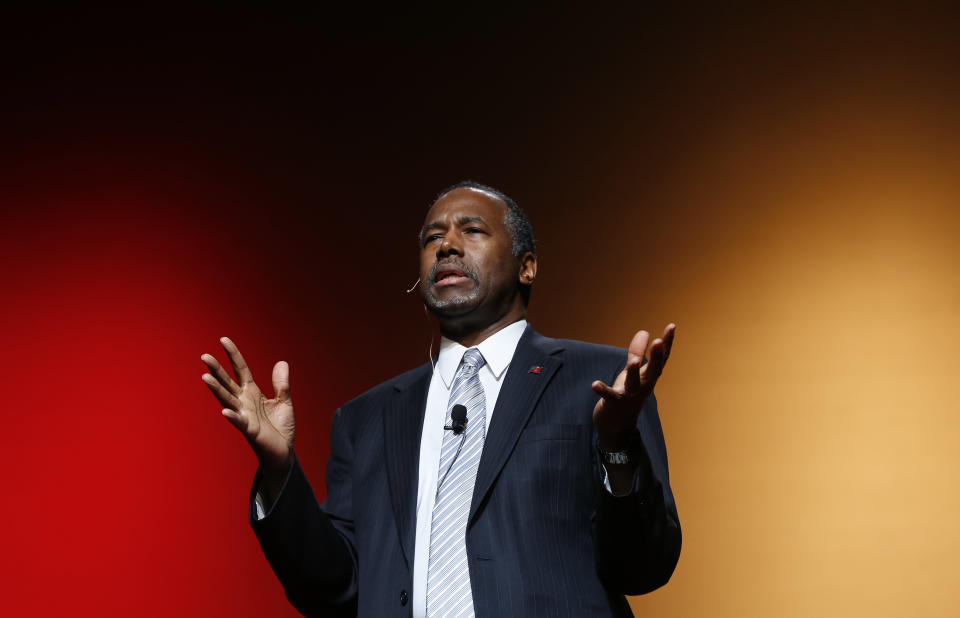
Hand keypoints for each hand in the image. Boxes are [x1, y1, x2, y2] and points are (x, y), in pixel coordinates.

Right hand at [201, 337, 294, 474]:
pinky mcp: (249, 431)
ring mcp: (244, 415)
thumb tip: (281, 362)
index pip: (241, 369)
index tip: (223, 339)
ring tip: (205, 377)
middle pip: (228, 382)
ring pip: (228, 399)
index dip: (233, 355)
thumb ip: (281, 384)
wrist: (283, 452)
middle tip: (204, 356)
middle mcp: (244, 402)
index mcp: (252, 393)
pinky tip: (225, 411)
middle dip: (217, 370)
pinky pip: (239, 422)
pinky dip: (232, 417)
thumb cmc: (280, 428)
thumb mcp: (284, 402)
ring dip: (217, 389)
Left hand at [592, 324, 674, 450]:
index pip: (662, 359)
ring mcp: (629, 396)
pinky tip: (594, 384)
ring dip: (634, 372)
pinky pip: (609, 396)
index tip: (671, 326)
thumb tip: (644, 331)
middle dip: (656, 357)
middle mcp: (643, 386)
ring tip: (634, 361)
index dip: (667, 343)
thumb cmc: (627, 394)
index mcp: (649, 377)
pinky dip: (603, 390)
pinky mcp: (614, 403)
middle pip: (653, 371)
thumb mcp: (633, 372)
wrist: (617, 425)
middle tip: (658, 341)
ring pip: (633, 383)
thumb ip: (637, 352)